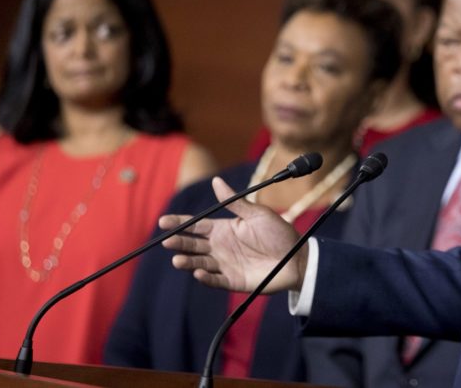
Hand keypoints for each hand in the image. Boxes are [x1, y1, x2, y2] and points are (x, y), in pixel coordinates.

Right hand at [159, 177, 306, 292]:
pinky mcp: (233, 281)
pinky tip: (198, 273)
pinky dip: (206, 278)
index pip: (196, 225)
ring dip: (188, 262)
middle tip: (167, 242)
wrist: (297, 257)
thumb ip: (235, 202)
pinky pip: (216, 280)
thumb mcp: (257, 214)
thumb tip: (216, 180)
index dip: (179, 223)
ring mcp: (225, 264)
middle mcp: (220, 247)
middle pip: (193, 245)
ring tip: (178, 260)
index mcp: (224, 229)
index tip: (163, 222)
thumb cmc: (279, 232)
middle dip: (179, 243)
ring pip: (200, 263)